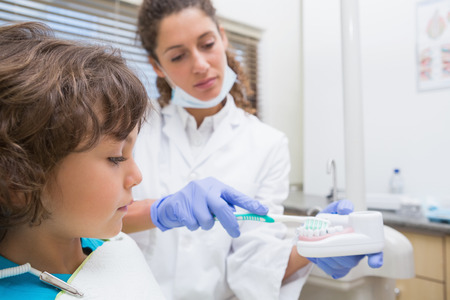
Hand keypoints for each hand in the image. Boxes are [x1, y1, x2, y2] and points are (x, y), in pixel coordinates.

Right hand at [150, 177, 267, 237]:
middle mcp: (205, 187)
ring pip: (206, 220)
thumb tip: (236, 217)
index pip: (236, 195)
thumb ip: (224, 207)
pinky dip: (192, 226)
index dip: (250, 204)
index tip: (264, 212)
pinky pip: (192, 224)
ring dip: (205, 225)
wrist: (171, 204)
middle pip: (222, 208)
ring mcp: (192, 194)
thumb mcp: (212, 201)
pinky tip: (188, 218)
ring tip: (200, 219)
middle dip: (230, 223)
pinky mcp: (180, 203)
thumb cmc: (198, 204)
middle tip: (236, 232)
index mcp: (217, 186)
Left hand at [308, 199, 383, 278]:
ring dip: (329, 256)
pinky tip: (319, 254)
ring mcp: (347, 263)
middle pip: (353, 260)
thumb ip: (342, 205)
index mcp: (362, 239)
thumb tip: (346, 210)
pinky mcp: (336, 270)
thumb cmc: (330, 220)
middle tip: (329, 242)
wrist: (314, 231)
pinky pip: (332, 270)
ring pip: (341, 265)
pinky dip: (323, 263)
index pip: (375, 251)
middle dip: (341, 253)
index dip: (376, 258)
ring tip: (321, 244)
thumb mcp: (335, 209)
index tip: (374, 262)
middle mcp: (357, 253)